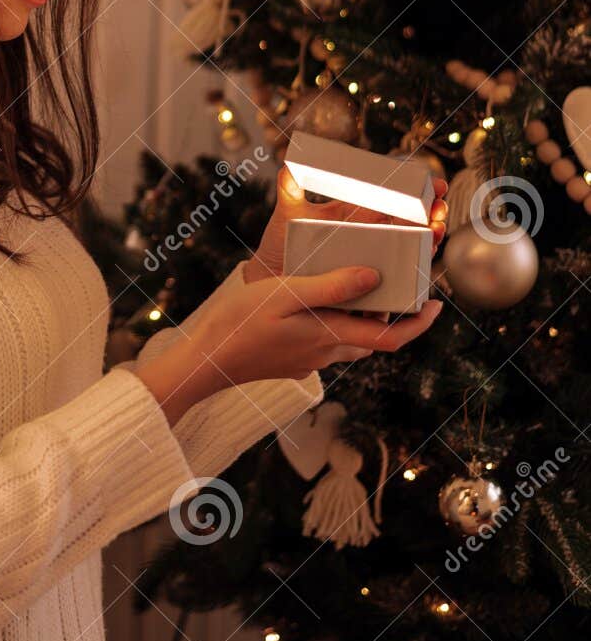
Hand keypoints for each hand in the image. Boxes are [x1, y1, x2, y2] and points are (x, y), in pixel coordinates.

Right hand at [137, 264, 443, 425]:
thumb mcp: (285, 295)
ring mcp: (306, 361)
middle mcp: (324, 353)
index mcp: (329, 337)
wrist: (204, 361)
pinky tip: (313, 303)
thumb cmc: (239, 324)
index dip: (419, 325)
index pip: (389, 338)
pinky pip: (323, 344)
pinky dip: (333, 325)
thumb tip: (374, 278)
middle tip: (396, 286)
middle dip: (390, 318)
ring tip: (357, 290)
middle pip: (371, 340)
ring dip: (360, 322)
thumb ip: (331, 286)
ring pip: (348, 343)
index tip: (437, 305)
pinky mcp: (290, 362)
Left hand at [243, 161, 448, 284]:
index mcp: (356, 216)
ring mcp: (372, 261)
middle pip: (411, 224)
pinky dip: (417, 273)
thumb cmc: (281, 248)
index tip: (435, 184)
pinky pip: (402, 283)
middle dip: (432, 214)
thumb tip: (289, 162)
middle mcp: (370, 237)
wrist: (271, 283)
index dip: (418, 191)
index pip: (394, 199)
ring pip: (412, 251)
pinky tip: (425, 262)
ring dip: (429, 240)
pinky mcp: (371, 288)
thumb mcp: (287, 216)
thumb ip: (291, 189)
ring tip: (435, 231)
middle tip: (439, 209)